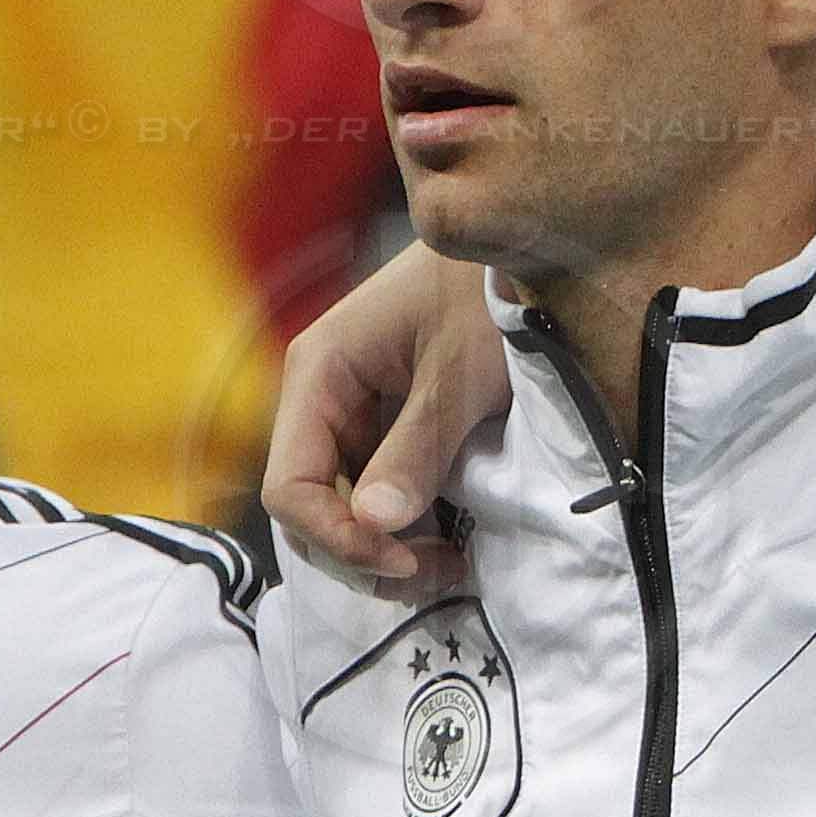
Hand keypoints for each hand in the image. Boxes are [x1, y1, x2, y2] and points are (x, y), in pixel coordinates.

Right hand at [261, 248, 506, 596]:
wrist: (524, 246)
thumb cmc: (486, 292)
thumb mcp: (460, 373)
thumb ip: (416, 446)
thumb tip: (373, 524)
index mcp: (318, 374)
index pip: (291, 486)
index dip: (337, 536)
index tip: (405, 560)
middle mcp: (323, 397)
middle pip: (313, 505)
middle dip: (364, 549)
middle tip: (440, 571)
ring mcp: (355, 412)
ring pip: (348, 503)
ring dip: (390, 543)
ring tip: (454, 561)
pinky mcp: (391, 421)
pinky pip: (382, 485)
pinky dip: (411, 519)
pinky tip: (455, 535)